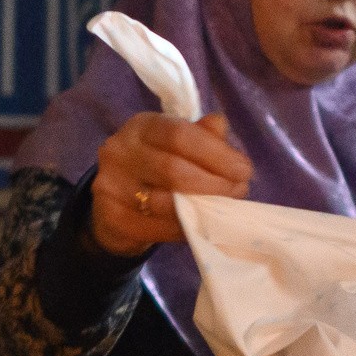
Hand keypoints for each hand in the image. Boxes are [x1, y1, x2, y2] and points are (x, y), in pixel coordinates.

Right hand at [87, 112, 251, 257]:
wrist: (116, 206)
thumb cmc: (156, 168)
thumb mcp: (177, 145)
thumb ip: (200, 135)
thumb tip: (220, 126)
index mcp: (141, 126)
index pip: (180, 134)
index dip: (217, 154)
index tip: (243, 170)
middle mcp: (120, 151)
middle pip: (174, 169)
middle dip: (216, 184)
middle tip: (239, 192)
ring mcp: (112, 185)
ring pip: (167, 202)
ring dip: (204, 208)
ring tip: (223, 209)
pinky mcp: (114, 217)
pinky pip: (158, 228)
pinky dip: (186, 228)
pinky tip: (201, 225)